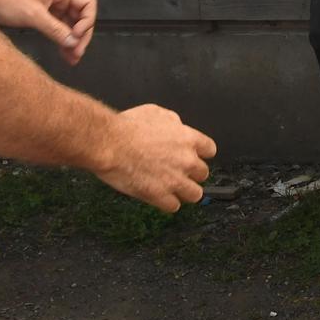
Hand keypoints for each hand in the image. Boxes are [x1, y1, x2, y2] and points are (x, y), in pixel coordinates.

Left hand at [0, 0, 97, 63]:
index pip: (88, 4)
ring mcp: (51, 8)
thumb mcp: (32, 14)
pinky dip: (61, 41)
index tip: (76, 36)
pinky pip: (58, 30)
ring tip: (72, 58)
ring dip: (72, 41)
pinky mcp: (41, 17)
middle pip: (81, 17)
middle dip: (81, 35)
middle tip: (77, 53)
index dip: (87, 21)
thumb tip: (74, 42)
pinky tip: (63, 53)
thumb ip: (55, 29)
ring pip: (70, 26)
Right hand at [94, 105, 216, 211]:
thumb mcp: (157, 113)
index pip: (210, 150)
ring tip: (174, 190)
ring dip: (185, 192)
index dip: (201, 154)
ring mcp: (175, 180)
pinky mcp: (160, 196)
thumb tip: (177, 127)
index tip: (195, 157)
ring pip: (195, 194)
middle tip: (179, 172)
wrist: (109, 143)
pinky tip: (160, 198)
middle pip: (203, 174)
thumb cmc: (127, 127)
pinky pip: (174, 207)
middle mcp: (186, 160)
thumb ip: (173, 123)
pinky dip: (167, 203)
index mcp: (188, 139)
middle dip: (192, 174)